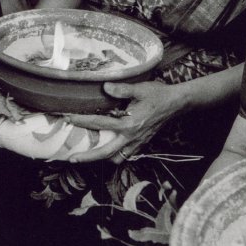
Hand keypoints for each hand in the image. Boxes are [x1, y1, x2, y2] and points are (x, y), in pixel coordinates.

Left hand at [61, 81, 180, 163]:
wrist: (177, 103)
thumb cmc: (158, 94)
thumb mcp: (140, 89)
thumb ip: (121, 89)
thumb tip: (104, 87)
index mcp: (128, 124)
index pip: (100, 123)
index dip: (82, 121)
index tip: (68, 118)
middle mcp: (131, 137)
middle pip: (106, 152)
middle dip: (88, 157)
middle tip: (72, 158)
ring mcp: (138, 142)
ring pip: (117, 158)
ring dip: (104, 158)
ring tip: (92, 154)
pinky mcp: (143, 143)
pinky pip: (127, 155)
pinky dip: (117, 155)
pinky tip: (111, 148)